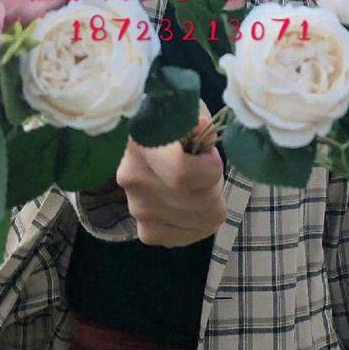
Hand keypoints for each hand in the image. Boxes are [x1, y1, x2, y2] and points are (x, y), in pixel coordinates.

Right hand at [115, 100, 225, 246]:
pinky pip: (185, 236)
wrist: (150, 139)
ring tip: (195, 185)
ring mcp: (137, 207)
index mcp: (143, 141)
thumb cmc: (175, 122)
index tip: (208, 152)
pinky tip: (190, 205)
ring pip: (197, 221)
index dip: (209, 166)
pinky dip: (196, 223)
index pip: (181, 174)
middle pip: (199, 203)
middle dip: (214, 187)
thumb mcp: (189, 113)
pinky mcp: (144, 230)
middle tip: (205, 172)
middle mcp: (134, 178)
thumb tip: (201, 127)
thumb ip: (197, 124)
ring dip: (207, 205)